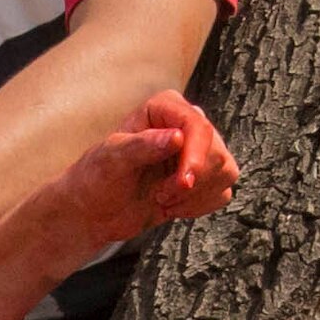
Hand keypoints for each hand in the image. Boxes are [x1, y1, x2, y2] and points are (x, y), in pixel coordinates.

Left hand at [1, 91, 235, 282]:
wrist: (94, 211)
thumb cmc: (96, 178)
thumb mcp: (111, 159)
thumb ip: (142, 146)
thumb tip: (176, 137)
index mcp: (164, 108)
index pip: (198, 125)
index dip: (196, 156)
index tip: (184, 182)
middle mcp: (186, 125)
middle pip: (216, 151)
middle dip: (191, 182)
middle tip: (159, 196)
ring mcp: (197, 151)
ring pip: (225, 171)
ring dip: (196, 196)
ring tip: (163, 200)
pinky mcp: (203, 178)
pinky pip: (223, 191)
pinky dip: (201, 206)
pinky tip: (173, 208)